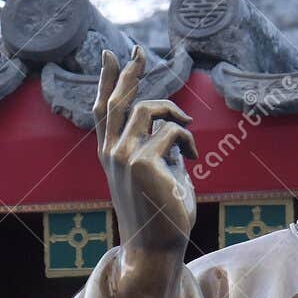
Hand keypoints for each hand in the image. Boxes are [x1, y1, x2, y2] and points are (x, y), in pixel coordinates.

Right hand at [95, 48, 197, 297]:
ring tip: (187, 128)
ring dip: (172, 112)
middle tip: (139, 51)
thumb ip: (160, 148)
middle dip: (129, 72)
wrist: (157, 246)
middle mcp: (112, 153)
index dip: (106, 80)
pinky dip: (187, 139)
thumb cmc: (164, 213)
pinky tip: (192, 158)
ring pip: (145, 109)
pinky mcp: (141, 162)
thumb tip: (171, 126)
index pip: (104, 110)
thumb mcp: (161, 173)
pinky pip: (170, 132)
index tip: (109, 55)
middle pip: (116, 100)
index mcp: (112, 154)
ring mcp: (123, 156)